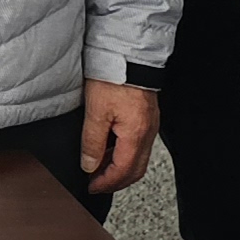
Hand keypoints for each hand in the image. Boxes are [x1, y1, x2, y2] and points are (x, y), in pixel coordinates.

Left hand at [80, 80, 158, 195]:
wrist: (128, 53)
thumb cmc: (114, 76)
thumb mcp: (95, 111)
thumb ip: (92, 142)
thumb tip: (89, 165)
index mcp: (136, 135)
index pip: (123, 171)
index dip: (106, 183)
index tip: (91, 187)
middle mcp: (148, 133)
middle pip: (135, 170)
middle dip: (115, 181)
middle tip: (96, 183)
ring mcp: (150, 125)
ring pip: (138, 158)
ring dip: (119, 167)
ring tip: (98, 167)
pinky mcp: (147, 116)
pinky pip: (139, 144)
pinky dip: (124, 153)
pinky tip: (110, 148)